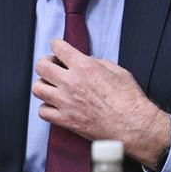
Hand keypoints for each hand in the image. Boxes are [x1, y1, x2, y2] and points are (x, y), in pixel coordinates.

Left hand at [32, 39, 170, 167]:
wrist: (133, 126)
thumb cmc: (129, 99)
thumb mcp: (117, 71)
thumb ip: (97, 63)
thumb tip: (86, 61)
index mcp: (85, 66)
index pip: (58, 48)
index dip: (56, 45)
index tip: (57, 48)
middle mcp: (71, 82)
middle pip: (41, 66)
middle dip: (46, 63)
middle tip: (53, 66)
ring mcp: (66, 102)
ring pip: (37, 88)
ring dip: (43, 85)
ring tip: (52, 86)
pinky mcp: (65, 120)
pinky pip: (42, 111)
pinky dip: (46, 107)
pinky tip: (56, 105)